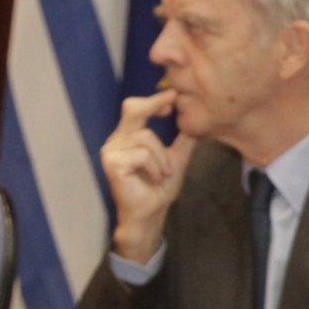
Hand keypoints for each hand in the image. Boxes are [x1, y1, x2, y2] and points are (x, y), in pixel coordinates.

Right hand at [99, 90, 196, 262]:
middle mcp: (117, 140)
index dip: (154, 99)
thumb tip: (196, 117)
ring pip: (145, 137)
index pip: (137, 108)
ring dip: (162, 157)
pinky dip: (155, 166)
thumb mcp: (177, 157)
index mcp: (129, 136)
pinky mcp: (112, 163)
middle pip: (132, 109)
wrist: (152, 211)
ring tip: (164, 173)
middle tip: (172, 105)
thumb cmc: (160, 186)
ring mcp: (111, 151)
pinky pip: (142, 154)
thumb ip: (184, 138)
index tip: (173, 97)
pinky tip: (154, 178)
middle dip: (153, 103)